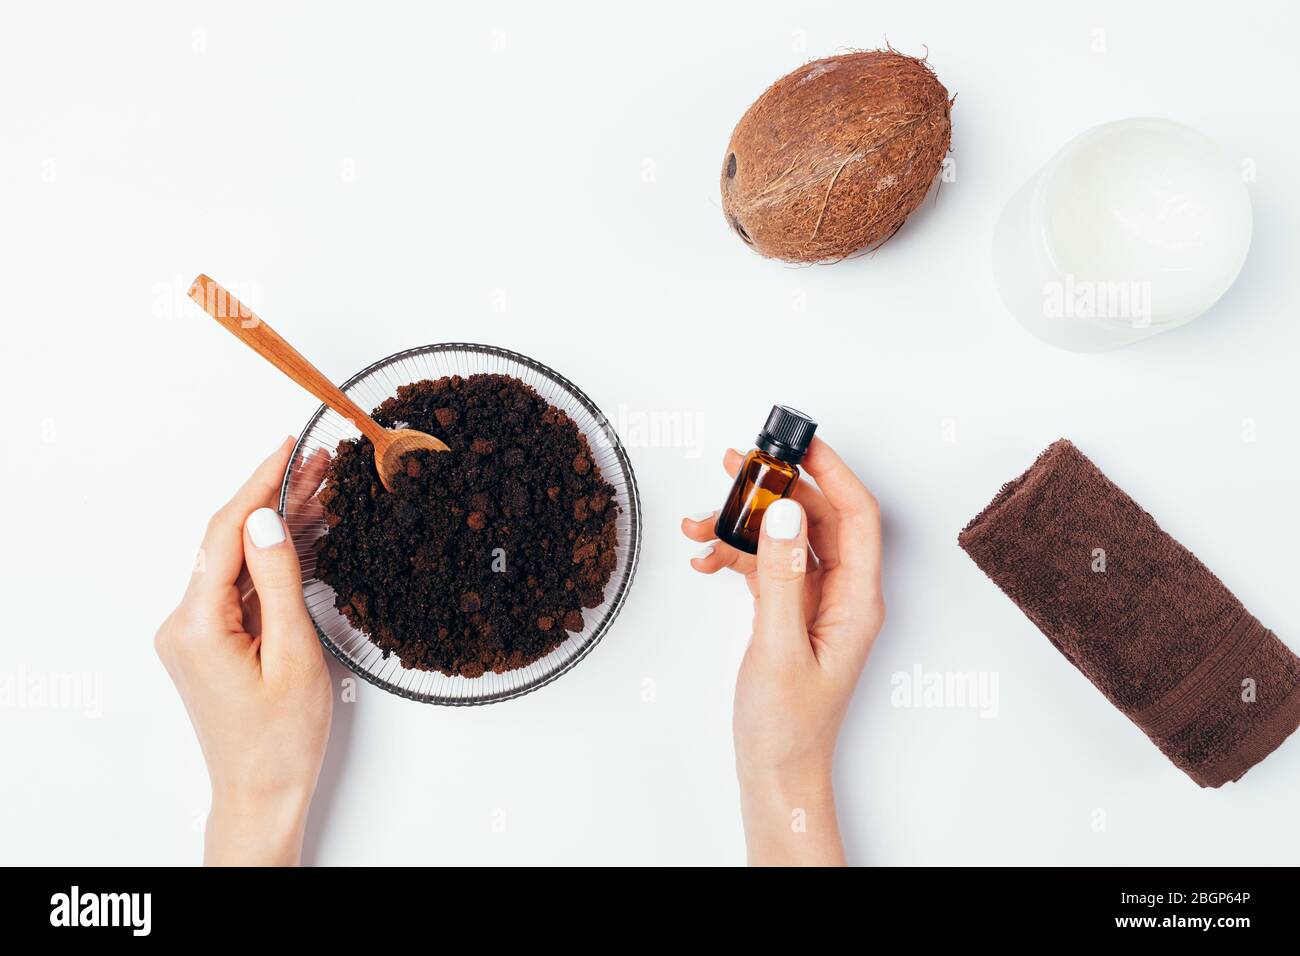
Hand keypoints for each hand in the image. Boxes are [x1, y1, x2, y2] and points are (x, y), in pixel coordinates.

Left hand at [155, 437, 332, 865]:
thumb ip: (278, 581)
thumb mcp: (295, 654)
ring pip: (237, 560)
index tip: (289, 448)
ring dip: (278, 525)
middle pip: (231, 540)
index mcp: (198, 625)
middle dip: (276, 497)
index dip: (261, 485)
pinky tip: (303, 534)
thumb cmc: (282, 740)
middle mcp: (185, 623)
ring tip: (322, 487)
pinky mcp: (210, 640)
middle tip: (322, 463)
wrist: (263, 792)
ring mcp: (195, 632)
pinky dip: (272, 559)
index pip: (228, 533)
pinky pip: (240, 585)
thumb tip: (268, 518)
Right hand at [681, 437, 883, 865]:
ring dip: (745, 524)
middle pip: (818, 519)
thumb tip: (784, 513)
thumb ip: (781, 575)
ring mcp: (815, 604)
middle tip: (736, 468)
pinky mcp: (788, 614)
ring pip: (785, 540)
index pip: (857, 516)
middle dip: (776, 490)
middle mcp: (842, 595)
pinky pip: (766, 566)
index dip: (831, 472)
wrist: (775, 773)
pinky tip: (705, 558)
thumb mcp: (779, 645)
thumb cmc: (787, 726)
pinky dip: (735, 555)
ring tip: (703, 520)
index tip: (797, 444)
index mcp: (857, 600)